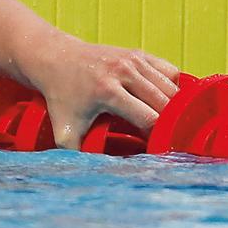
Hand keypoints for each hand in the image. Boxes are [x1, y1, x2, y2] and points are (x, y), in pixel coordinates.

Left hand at [30, 39, 180, 148]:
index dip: (156, 136)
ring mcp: (132, 60)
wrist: (54, 59)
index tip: (154, 147)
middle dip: (169, 123)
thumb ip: (76, 155)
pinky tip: (159, 98)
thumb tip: (92, 175)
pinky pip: (170, 71)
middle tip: (163, 136)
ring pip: (172, 88)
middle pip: (166, 104)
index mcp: (107, 91)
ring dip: (173, 106)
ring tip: (163, 119)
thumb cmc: (61, 96)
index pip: (150, 119)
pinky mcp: (138, 53)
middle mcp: (122, 72)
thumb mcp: (63, 129)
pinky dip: (171, 86)